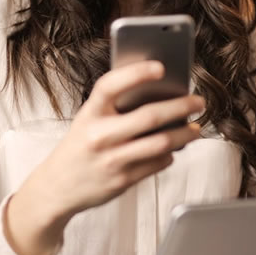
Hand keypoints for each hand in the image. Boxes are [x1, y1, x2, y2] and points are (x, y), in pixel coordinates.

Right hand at [4, 61, 204, 254]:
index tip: (160, 67)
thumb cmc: (79, 147)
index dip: (136, 73)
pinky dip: (169, 154)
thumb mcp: (87, 120)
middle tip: (198, 102)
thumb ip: (114, 107)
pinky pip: (157, 163)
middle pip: (149, 117)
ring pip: (160, 143)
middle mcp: (99, 136)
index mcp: (89, 114)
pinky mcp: (122, 180)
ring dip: (184, 134)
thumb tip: (157, 94)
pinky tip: (172, 149)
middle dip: (180, 107)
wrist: (57, 187)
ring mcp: (111, 160)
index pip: (111, 85)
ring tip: (195, 128)